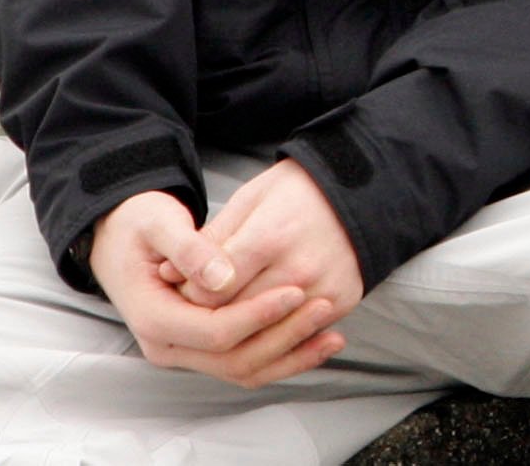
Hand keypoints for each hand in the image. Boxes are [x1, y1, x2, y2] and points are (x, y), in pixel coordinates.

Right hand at [88, 189, 346, 388]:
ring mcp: (185, 352)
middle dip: (282, 337)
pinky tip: (316, 341)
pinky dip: (281, 356)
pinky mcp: (203, 348)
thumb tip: (221, 278)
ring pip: (242, 369)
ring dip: (288, 354)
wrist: (120, 238)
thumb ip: (191, 251)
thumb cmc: (140, 226)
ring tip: (331, 332)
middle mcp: (167, 346)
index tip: (297, 291)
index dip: (258, 315)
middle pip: (232, 359)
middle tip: (322, 308)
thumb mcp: (159, 225)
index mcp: (155, 318)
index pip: (215, 332)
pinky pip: (245, 363)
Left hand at [181, 158, 365, 330]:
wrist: (362, 191)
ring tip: (226, 320)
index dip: (190, 296)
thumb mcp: (249, 200)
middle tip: (198, 310)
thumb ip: (210, 241)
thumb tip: (167, 275)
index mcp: (270, 238)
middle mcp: (300, 270)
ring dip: (241, 334)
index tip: (185, 289)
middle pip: (236, 319)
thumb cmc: (297, 192)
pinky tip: (262, 323)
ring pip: (265, 337)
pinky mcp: (342, 302)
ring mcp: (324, 290)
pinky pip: (298, 337)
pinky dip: (275, 335)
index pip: (212, 293)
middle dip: (210, 318)